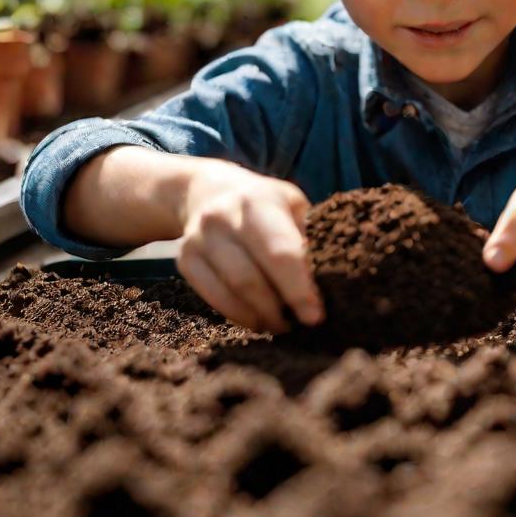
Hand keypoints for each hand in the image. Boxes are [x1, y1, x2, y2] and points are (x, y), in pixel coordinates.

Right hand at [176, 158, 323, 332]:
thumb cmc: (264, 204)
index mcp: (258, 201)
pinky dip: (239, 315)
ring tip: (283, 324)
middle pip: (251, 278)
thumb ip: (307, 237)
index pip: (280, 253)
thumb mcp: (291, 206)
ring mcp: (199, 239)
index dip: (298, 289)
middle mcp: (223, 217)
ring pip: (232, 292)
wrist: (208, 191)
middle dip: (280, 309)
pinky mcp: (184, 260)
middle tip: (302, 325)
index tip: (316, 316)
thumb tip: (331, 277)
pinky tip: (257, 318)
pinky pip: (213, 298)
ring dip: (260, 316)